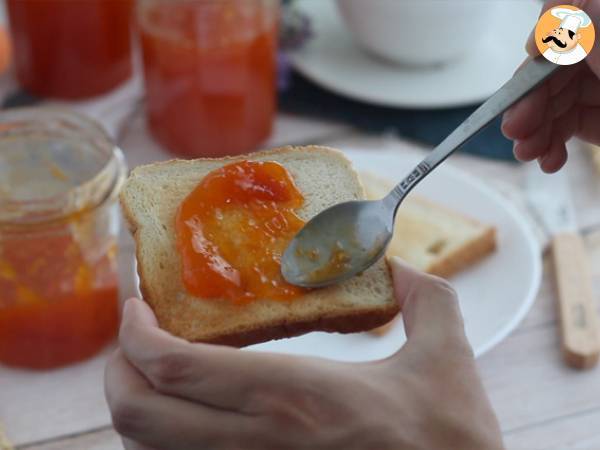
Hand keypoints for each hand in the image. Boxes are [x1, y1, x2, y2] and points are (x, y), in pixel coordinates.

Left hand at [105, 258, 502, 449]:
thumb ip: (427, 299)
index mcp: (293, 396)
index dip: (135, 336)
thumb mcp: (447, 359)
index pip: (176, 367)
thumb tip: (401, 266)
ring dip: (138, 412)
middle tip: (135, 344)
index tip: (135, 309)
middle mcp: (257, 444)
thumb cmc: (449, 443)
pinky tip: (189, 423)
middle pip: (138, 417)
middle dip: (119, 374)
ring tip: (156, 379)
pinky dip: (164, 447)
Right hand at [502, 0, 599, 172]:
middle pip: (554, 67)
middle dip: (530, 98)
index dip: (547, 34)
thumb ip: (597, 32)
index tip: (532, 53)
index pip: (569, 17)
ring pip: (554, 100)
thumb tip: (559, 16)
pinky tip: (548, 160)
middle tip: (515, 126)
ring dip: (533, 129)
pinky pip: (568, 124)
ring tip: (526, 152)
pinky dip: (551, 143)